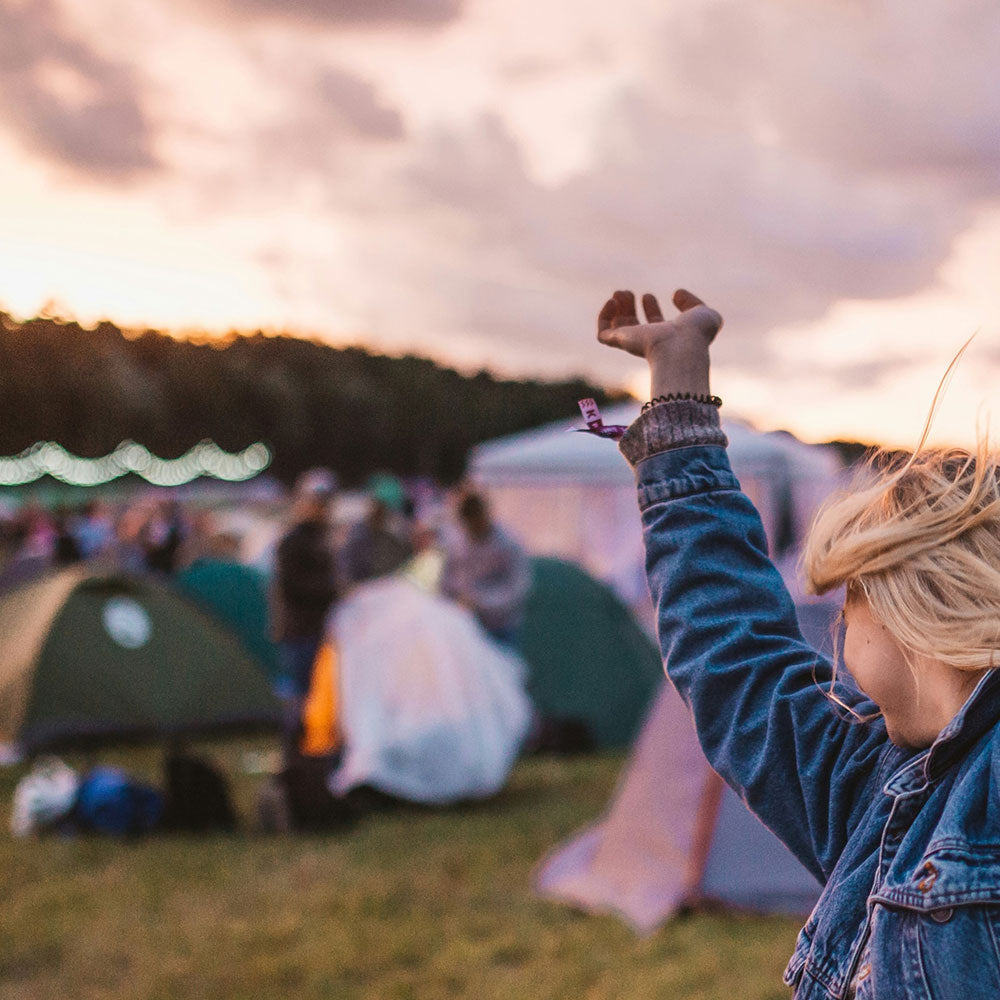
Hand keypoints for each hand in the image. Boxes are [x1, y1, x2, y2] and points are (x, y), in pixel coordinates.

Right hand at [597, 289, 722, 397]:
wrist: (682, 346)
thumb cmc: (696, 334)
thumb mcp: (701, 312)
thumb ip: (691, 302)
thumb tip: (676, 293)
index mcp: (667, 336)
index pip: (654, 325)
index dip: (651, 309)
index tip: (649, 296)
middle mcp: (649, 340)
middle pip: (633, 326)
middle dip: (629, 306)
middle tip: (628, 293)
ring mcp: (634, 342)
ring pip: (616, 329)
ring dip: (615, 309)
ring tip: (619, 293)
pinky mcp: (621, 341)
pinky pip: (603, 334)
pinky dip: (603, 317)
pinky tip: (611, 303)